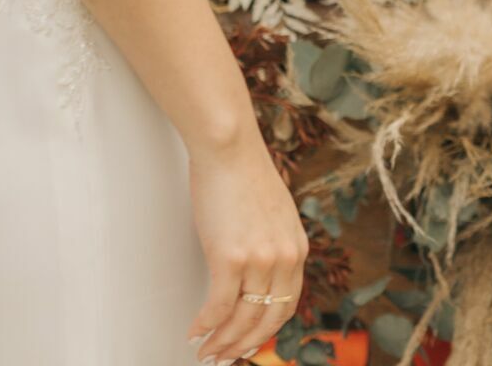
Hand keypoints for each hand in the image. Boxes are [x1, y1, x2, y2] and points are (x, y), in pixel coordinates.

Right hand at [187, 134, 308, 363]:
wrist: (228, 147)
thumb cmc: (243, 171)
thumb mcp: (274, 211)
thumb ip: (273, 241)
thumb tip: (257, 268)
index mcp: (297, 248)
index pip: (288, 305)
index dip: (266, 330)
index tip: (250, 341)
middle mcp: (284, 259)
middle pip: (266, 320)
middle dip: (243, 345)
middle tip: (224, 358)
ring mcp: (259, 260)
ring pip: (241, 319)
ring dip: (221, 342)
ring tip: (206, 352)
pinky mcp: (230, 258)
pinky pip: (218, 307)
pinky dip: (205, 325)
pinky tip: (194, 332)